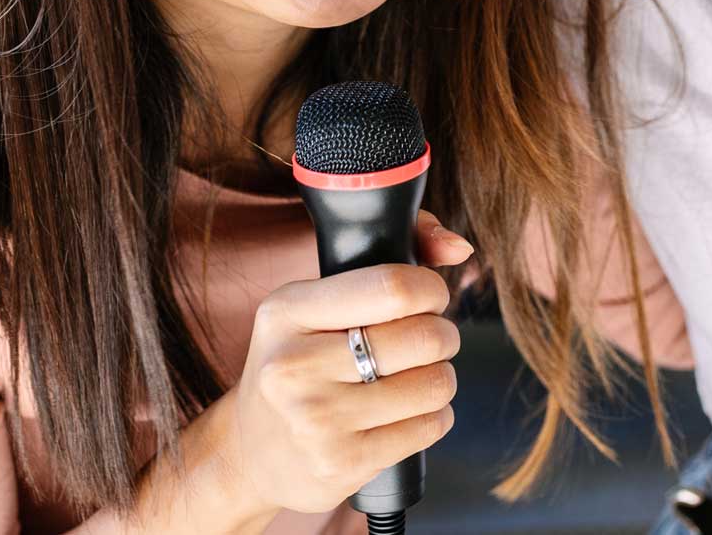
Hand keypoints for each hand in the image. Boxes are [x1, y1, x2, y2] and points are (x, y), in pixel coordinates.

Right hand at [225, 213, 471, 517]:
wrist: (252, 451)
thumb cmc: (301, 360)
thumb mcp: (317, 301)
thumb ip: (393, 255)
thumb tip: (459, 247)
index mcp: (286, 310)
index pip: (393, 287)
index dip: (430, 290)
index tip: (429, 298)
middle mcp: (293, 365)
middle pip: (423, 337)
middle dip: (443, 335)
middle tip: (428, 341)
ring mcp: (316, 420)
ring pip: (434, 384)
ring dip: (440, 378)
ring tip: (416, 377)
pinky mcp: (341, 463)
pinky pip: (430, 426)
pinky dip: (434, 415)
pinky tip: (408, 412)